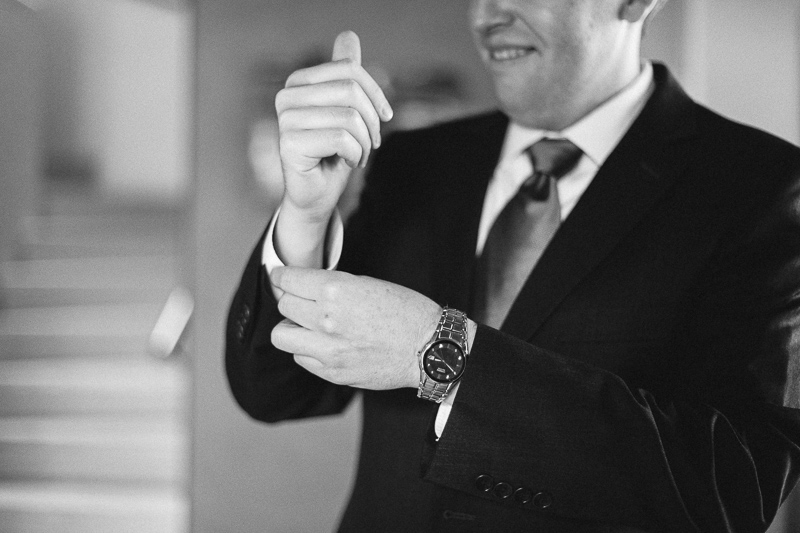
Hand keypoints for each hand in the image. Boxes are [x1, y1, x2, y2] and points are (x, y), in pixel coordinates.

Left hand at [270, 266, 441, 389]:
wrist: (428, 349)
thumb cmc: (406, 312)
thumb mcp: (369, 283)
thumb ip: (334, 285)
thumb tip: (306, 286)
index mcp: (337, 290)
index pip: (289, 280)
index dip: (283, 276)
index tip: (282, 277)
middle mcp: (326, 319)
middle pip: (284, 305)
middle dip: (293, 299)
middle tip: (305, 300)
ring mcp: (327, 349)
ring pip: (281, 335)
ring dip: (292, 327)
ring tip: (310, 325)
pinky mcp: (331, 372)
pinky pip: (300, 357)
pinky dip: (307, 349)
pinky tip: (326, 344)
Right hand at [275, 30, 392, 228]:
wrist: (318, 193)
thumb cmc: (334, 152)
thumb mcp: (347, 109)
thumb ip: (346, 74)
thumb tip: (348, 35)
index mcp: (299, 82)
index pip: (350, 69)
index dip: (376, 95)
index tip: (383, 119)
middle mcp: (286, 96)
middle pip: (351, 90)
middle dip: (372, 121)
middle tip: (372, 143)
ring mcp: (285, 120)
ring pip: (349, 117)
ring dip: (365, 142)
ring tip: (358, 155)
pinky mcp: (289, 144)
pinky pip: (341, 139)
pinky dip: (356, 155)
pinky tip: (347, 163)